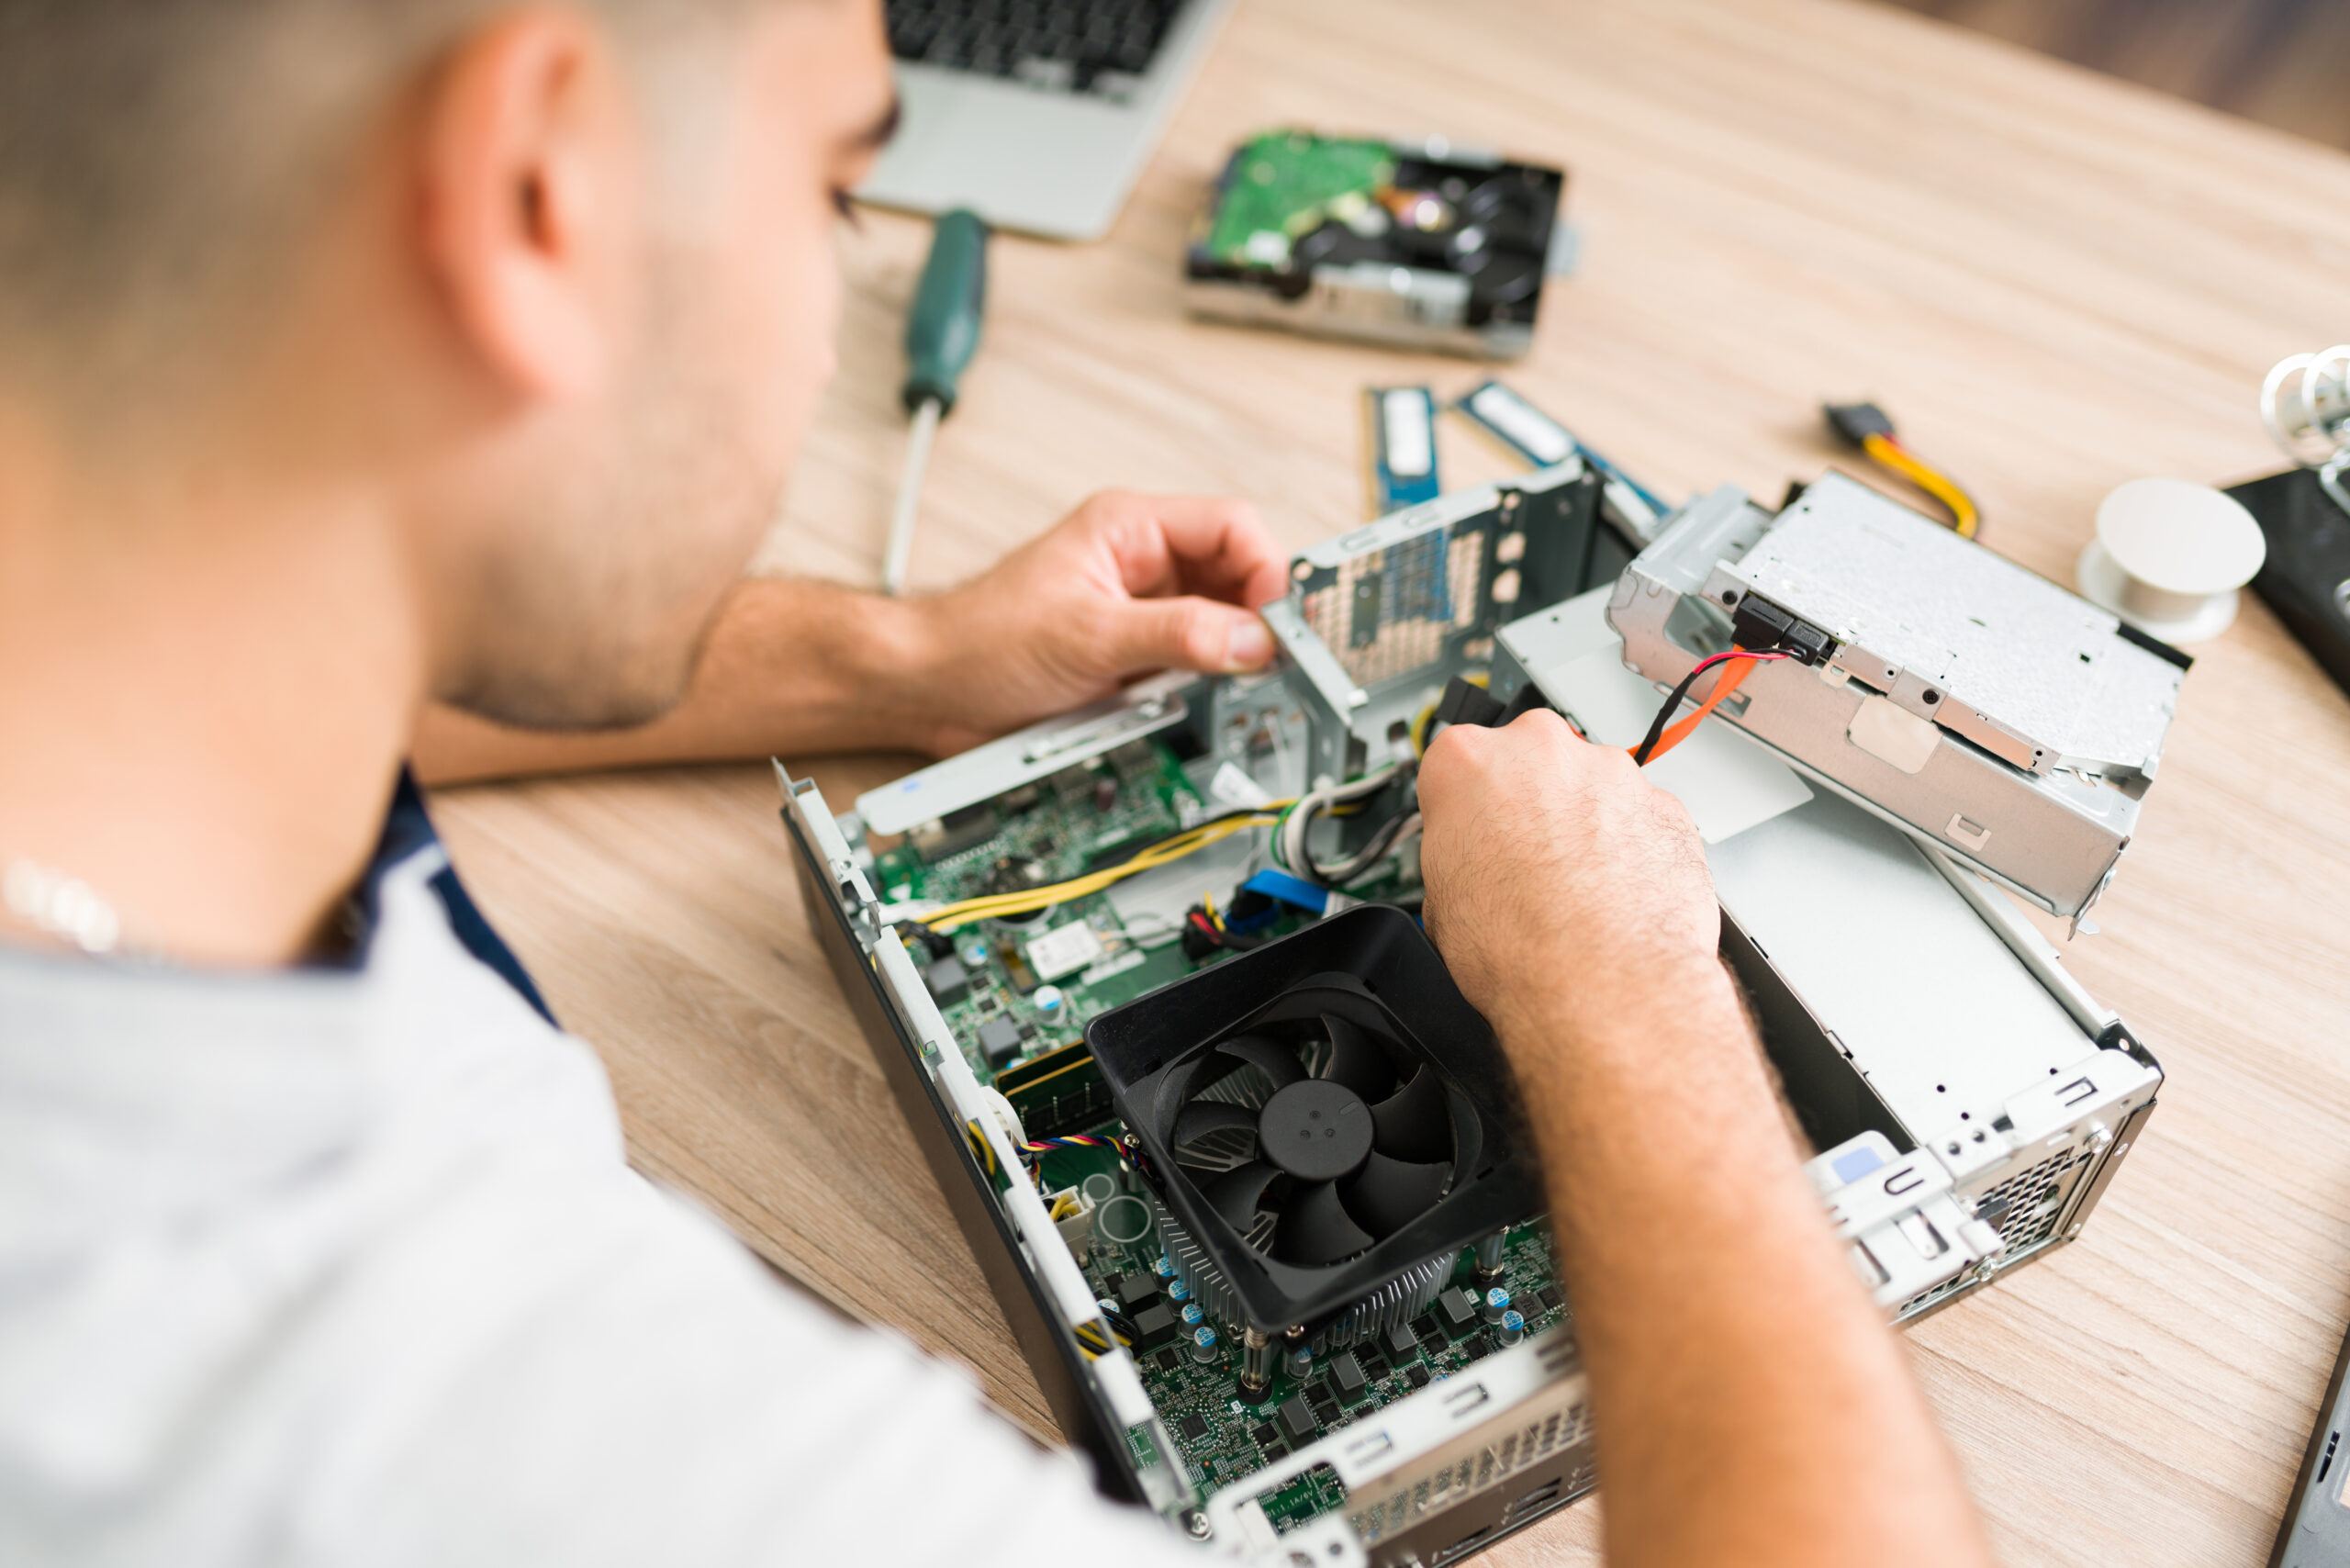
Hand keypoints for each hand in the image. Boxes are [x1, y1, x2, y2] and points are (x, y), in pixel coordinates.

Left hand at [905, 492, 1288, 754]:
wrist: (930, 690)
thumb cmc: (979, 639)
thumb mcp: (1088, 634)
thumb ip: (1177, 633)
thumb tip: (1249, 639)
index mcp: (1130, 528)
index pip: (1232, 526)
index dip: (1266, 569)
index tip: (1279, 620)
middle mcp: (1141, 563)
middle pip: (1236, 577)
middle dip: (1256, 618)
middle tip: (1273, 660)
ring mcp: (1140, 610)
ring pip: (1221, 624)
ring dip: (1232, 655)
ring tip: (1237, 683)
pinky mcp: (1134, 656)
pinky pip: (1194, 663)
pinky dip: (1209, 683)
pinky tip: (1204, 700)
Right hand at [1417, 709, 1722, 1043]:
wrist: (1602, 986)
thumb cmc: (1520, 949)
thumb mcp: (1440, 900)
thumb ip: (1457, 852)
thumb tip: (1470, 864)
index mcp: (1468, 761)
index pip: (1457, 766)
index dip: (1466, 810)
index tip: (1475, 835)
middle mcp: (1541, 750)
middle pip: (1531, 764)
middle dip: (1531, 806)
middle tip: (1525, 865)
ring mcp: (1610, 772)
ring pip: (1592, 788)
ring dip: (1585, 826)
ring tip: (1576, 892)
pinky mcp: (1666, 803)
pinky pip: (1641, 817)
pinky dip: (1631, 848)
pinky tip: (1615, 897)